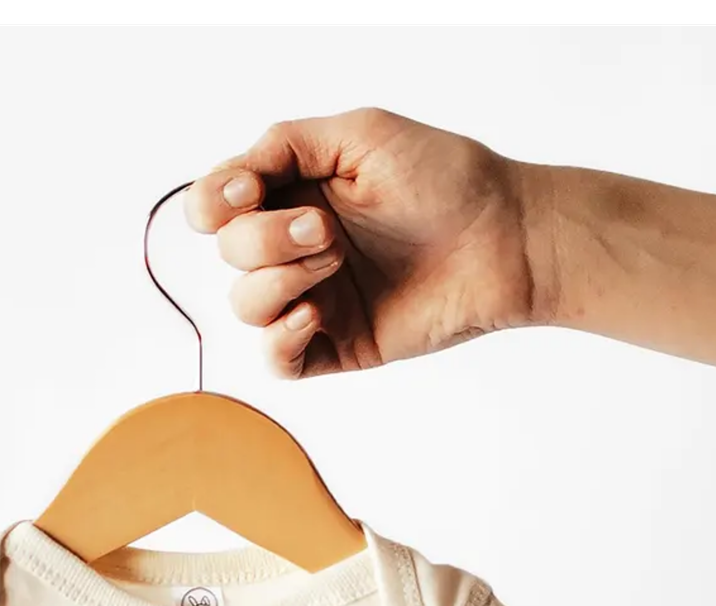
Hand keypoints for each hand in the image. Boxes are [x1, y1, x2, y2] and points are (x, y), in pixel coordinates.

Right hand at [186, 107, 539, 378]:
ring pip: (245, 305)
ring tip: (338, 262)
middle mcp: (295, 245)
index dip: (213, 202)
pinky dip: (281, 338)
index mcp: (293, 192)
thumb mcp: (360, 133)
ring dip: (279, 280)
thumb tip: (233, 176)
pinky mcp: (336, 345)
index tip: (249, 190)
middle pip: (228, 253)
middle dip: (265, 238)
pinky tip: (315, 313)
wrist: (502, 240)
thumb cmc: (446, 179)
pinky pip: (276, 361)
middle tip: (327, 230)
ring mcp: (313, 296)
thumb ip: (286, 143)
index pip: (214, 205)